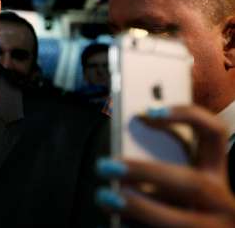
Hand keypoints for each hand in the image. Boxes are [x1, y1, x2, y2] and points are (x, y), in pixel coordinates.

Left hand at [96, 105, 234, 226]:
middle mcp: (224, 204)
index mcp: (216, 178)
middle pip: (192, 183)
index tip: (146, 111)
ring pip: (180, 221)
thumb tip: (119, 162)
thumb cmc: (175, 214)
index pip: (214, 133)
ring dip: (138, 207)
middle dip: (145, 173)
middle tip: (105, 165)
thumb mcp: (173, 192)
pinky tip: (114, 223)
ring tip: (105, 197)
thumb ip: (156, 174)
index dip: (187, 116)